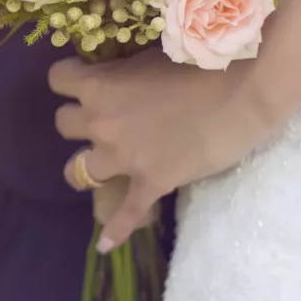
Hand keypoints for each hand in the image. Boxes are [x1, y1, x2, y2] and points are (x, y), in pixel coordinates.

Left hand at [48, 51, 280, 250]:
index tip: (82, 79)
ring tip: (95, 167)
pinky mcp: (149, 183)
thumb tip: (116, 74)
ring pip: (77, 170)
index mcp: (98, 86)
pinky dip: (114, 231)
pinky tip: (105, 245)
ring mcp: (122, 157)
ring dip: (84, 167)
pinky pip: (125, 215)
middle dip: (78, 120)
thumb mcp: (148, 56)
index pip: (58, 79)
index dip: (69, 78)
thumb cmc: (199, 63)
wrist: (241, 93)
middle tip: (100, 119)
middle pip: (63, 124)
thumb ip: (123, 71)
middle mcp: (100, 122)